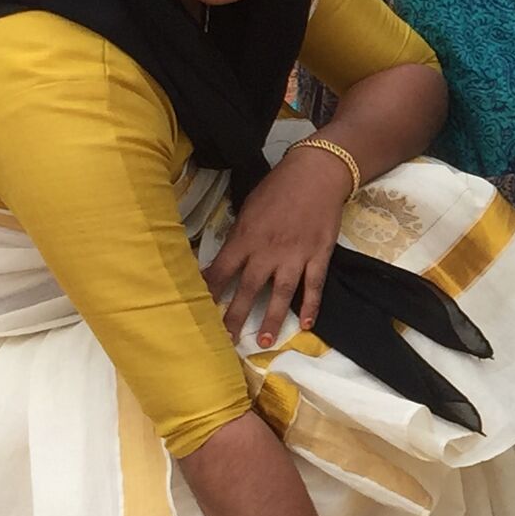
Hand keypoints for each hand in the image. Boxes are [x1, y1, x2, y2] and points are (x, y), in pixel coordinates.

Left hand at [205, 140, 352, 347]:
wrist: (316, 175)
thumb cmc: (278, 187)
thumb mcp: (249, 207)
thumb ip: (240, 234)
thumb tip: (228, 255)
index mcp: (246, 237)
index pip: (221, 269)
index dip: (209, 290)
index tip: (196, 308)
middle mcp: (267, 251)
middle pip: (248, 288)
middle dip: (234, 315)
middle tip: (224, 339)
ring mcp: (295, 256)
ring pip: (280, 293)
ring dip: (270, 318)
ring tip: (263, 340)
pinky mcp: (318, 256)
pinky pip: (313, 286)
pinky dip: (310, 306)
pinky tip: (305, 325)